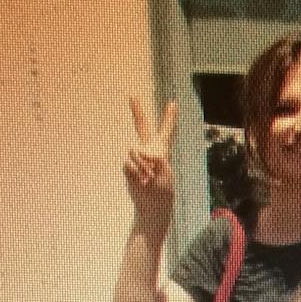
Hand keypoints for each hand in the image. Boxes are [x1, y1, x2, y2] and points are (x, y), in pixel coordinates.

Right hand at [124, 96, 176, 226]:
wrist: (151, 205)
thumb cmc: (163, 190)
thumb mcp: (165, 173)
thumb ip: (154, 159)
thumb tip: (138, 151)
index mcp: (162, 150)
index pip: (166, 131)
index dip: (169, 117)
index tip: (173, 103)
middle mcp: (148, 150)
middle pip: (143, 127)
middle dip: (138, 112)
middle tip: (133, 96)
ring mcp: (136, 158)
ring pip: (135, 153)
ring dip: (143, 167)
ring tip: (148, 178)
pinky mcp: (127, 167)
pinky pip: (128, 165)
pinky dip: (135, 174)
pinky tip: (140, 181)